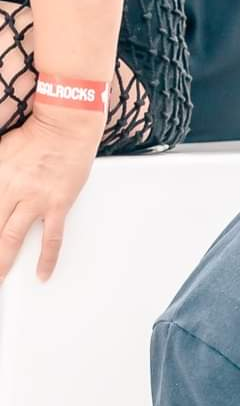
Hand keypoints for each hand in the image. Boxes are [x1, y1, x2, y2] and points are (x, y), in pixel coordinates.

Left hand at [0, 104, 103, 282]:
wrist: (67, 126)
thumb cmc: (36, 133)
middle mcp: (11, 190)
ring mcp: (35, 200)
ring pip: (12, 238)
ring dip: (4, 262)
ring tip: (0, 279)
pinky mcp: (57, 204)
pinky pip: (52, 238)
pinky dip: (47, 259)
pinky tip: (42, 274)